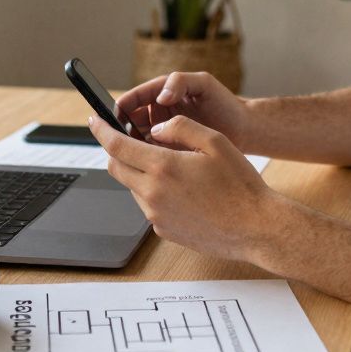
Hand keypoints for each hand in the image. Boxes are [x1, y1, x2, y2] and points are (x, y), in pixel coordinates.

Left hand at [88, 113, 277, 260]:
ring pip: (132, 186)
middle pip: (116, 167)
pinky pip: (149, 205)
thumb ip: (181, 127)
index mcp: (163, 167)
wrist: (256, 228)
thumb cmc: (240, 185)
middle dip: (116, 150)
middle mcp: (153, 194)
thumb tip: (157, 128)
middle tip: (130, 139)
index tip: (94, 120)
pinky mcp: (164, 230)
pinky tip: (183, 190)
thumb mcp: (215, 141)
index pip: (116, 146)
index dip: (101, 130)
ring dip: (140, 172)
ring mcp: (156, 215)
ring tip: (173, 167)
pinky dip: (155, 192)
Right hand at [114, 71, 251, 151]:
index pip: (134, 98)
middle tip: (123, 139)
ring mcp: (164, 132)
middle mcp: (160, 113)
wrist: (244, 131)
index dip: (123, 106)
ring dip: (135, 146)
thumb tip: (160, 97)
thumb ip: (180, 82)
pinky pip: (152, 154)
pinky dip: (148, 158)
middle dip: (124, 129)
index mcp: (163, 93)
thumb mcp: (204, 84)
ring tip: (137, 152)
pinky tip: (150, 162)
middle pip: (130, 121)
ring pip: (138, 140)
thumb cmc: (226, 103)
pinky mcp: (171, 150)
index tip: (116, 115)